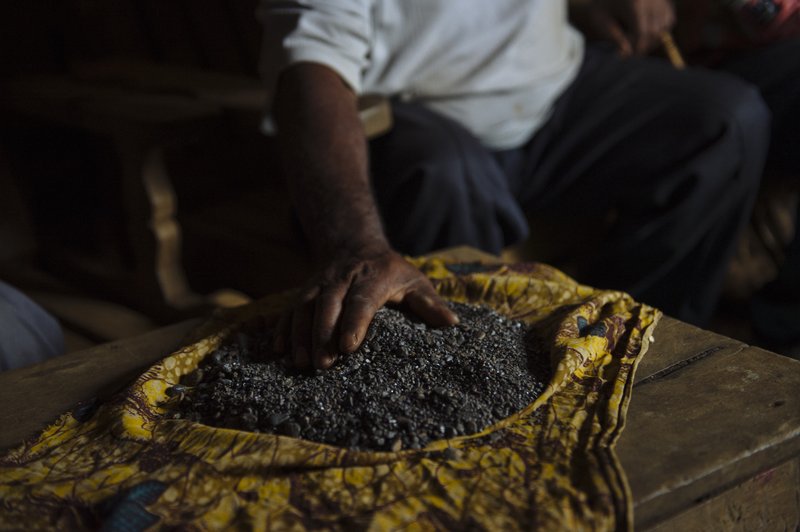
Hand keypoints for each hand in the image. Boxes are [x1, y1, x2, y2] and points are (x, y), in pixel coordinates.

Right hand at [273, 249, 458, 369]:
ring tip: (301, 363)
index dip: (354, 322)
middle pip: (328, 304)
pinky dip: (283, 328)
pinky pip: (290, 308)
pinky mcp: (304, 291)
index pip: (362, 300)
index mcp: (374, 275)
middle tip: (323, 365)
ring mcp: (319, 283)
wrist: (354, 245)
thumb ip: (430, 304)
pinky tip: (279, 351)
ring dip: (300, 335)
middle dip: (323, 334)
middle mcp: (342, 277)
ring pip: (304, 306)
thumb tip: (452, 324)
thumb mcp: (415, 282)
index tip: (349, 347)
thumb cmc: (391, 273)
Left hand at [570, 0, 674, 55]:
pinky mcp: (665, 0)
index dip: (636, 48)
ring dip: (651, 39)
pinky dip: (658, 30)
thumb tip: (629, 52)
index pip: (642, 31)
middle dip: (643, 45)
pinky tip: (643, 32)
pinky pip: (668, 21)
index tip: (627, 56)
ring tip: (633, 39)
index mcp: (634, 2)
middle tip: (629, 52)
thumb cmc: (600, 10)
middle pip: (654, 31)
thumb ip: (614, 37)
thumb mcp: (601, 23)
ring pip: (663, 28)